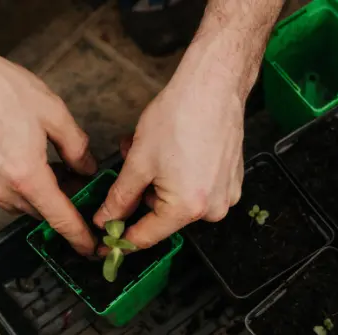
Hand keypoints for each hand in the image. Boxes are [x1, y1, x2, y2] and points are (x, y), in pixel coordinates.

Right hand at [0, 32, 97, 254]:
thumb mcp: (53, 112)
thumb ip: (76, 146)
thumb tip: (86, 167)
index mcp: (26, 176)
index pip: (59, 218)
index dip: (78, 236)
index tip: (89, 248)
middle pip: (38, 212)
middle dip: (59, 206)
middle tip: (77, 188)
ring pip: (16, 203)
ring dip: (36, 195)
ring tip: (52, 170)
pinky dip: (14, 184)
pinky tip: (22, 160)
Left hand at [93, 60, 245, 249]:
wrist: (214, 88)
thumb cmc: (180, 117)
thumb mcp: (138, 161)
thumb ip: (119, 197)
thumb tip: (106, 219)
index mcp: (186, 208)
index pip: (146, 237)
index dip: (121, 240)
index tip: (105, 244)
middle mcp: (211, 210)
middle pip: (164, 218)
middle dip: (143, 196)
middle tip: (133, 168)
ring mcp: (226, 196)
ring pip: (180, 202)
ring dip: (161, 184)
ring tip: (154, 153)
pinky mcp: (232, 182)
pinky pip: (200, 190)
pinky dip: (183, 177)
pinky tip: (177, 152)